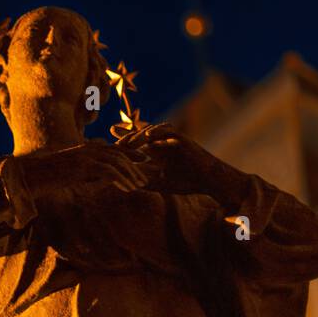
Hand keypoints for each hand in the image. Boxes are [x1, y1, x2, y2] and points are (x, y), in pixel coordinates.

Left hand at [117, 124, 245, 202]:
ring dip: (138, 136)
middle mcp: (162, 143)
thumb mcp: (161, 183)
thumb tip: (126, 185)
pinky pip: (167, 131)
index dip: (123, 141)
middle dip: (126, 136)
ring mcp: (172, 139)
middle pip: (140, 134)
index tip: (108, 143)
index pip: (137, 144)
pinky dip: (156, 132)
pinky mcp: (182, 138)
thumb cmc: (188, 182)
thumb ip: (145, 181)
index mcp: (157, 152)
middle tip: (113, 141)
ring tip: (126, 143)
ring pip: (151, 132)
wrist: (209, 180)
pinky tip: (146, 137)